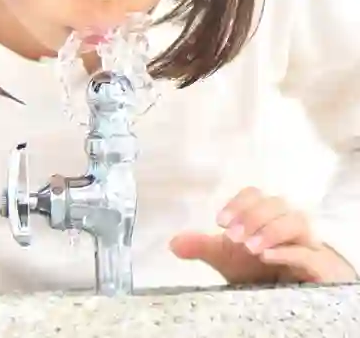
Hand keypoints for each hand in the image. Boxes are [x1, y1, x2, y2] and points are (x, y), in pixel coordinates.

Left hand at [169, 187, 355, 284]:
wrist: (291, 295)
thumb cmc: (258, 268)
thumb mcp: (226, 258)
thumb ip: (201, 247)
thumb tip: (172, 243)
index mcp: (265, 214)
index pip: (255, 195)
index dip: (238, 204)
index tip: (219, 222)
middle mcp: (288, 222)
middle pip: (276, 204)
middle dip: (252, 216)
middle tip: (232, 237)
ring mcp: (306, 243)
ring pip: (297, 222)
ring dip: (271, 230)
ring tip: (250, 248)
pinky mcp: (319, 266)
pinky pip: (309, 253)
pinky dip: (289, 251)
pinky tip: (267, 256)